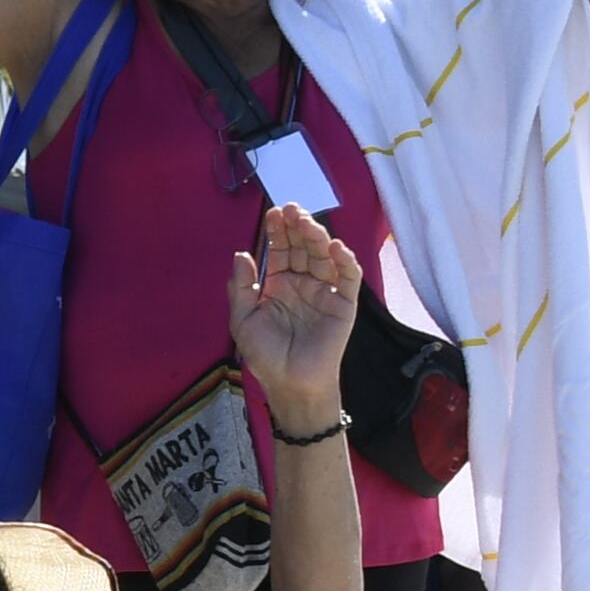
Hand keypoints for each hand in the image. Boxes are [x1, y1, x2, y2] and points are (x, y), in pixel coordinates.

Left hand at [233, 202, 357, 425]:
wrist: (289, 382)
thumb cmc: (265, 354)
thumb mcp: (243, 318)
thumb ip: (241, 287)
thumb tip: (241, 253)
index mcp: (278, 285)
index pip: (280, 250)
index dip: (277, 232)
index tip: (272, 212)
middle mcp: (303, 284)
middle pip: (302, 248)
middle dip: (297, 227)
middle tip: (291, 208)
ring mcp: (325, 292)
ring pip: (324, 256)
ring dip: (317, 237)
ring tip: (307, 222)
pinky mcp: (344, 304)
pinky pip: (348, 278)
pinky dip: (344, 261)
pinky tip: (334, 247)